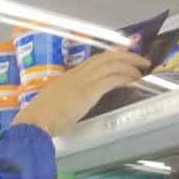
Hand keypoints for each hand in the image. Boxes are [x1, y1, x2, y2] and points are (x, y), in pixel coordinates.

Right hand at [12, 51, 150, 136]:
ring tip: (142, 71)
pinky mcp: (89, 91)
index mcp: (69, 77)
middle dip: (127, 57)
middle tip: (141, 61)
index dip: (112, 58)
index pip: (94, 61)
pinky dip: (126, 78)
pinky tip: (134, 81)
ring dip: (130, 66)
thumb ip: (64, 102)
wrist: (35, 121)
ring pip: (112, 65)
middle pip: (107, 57)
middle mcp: (77, 74)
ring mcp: (83, 81)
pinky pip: (112, 79)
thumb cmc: (40, 118)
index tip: (124, 59)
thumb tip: (70, 107)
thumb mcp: (54, 104)